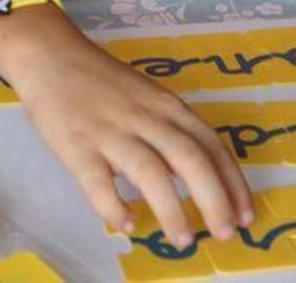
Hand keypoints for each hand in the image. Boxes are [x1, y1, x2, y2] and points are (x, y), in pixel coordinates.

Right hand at [0, 17, 251, 246]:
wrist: (49, 55)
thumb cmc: (100, 80)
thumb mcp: (146, 97)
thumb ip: (170, 131)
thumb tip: (196, 178)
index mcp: (166, 105)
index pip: (211, 145)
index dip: (233, 182)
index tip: (245, 214)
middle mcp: (145, 117)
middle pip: (190, 159)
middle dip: (214, 200)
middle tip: (224, 233)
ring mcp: (110, 132)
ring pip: (151, 173)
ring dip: (172, 210)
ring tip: (182, 240)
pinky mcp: (77, 146)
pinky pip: (99, 184)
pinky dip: (115, 208)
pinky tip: (127, 224)